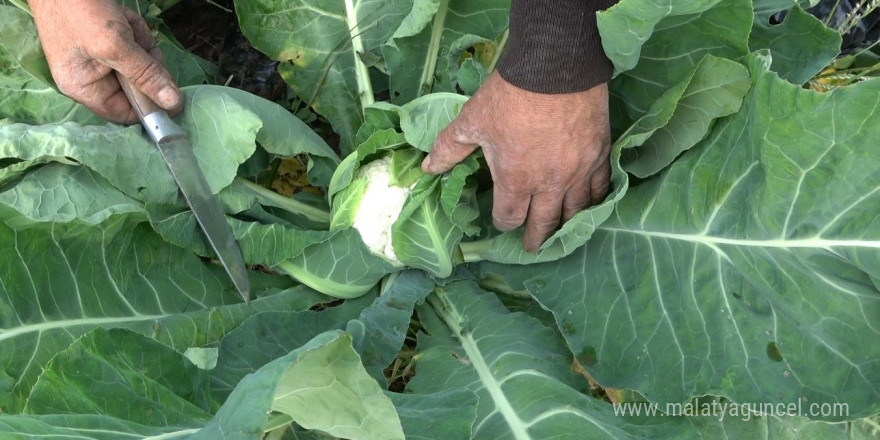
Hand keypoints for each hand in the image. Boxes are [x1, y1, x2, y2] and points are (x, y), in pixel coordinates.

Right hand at [29, 0, 181, 122]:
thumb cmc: (79, 11)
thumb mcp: (115, 46)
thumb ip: (145, 75)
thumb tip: (172, 103)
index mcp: (83, 88)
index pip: (125, 113)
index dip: (149, 107)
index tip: (173, 97)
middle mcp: (91, 77)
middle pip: (138, 87)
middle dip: (144, 63)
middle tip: (138, 43)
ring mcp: (100, 58)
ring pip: (140, 63)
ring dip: (140, 42)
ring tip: (126, 25)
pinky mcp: (109, 40)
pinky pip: (135, 44)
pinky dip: (135, 29)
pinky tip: (124, 17)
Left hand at [421, 72, 610, 251]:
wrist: (555, 66)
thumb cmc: (509, 96)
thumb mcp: (472, 121)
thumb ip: (449, 149)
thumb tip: (427, 168)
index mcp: (516, 180)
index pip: (509, 217)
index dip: (503, 223)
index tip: (502, 221)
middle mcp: (549, 183)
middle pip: (544, 224)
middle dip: (536, 238)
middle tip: (534, 247)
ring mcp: (578, 171)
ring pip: (576, 211)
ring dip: (567, 225)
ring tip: (562, 233)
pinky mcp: (599, 154)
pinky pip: (600, 187)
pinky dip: (594, 200)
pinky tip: (590, 204)